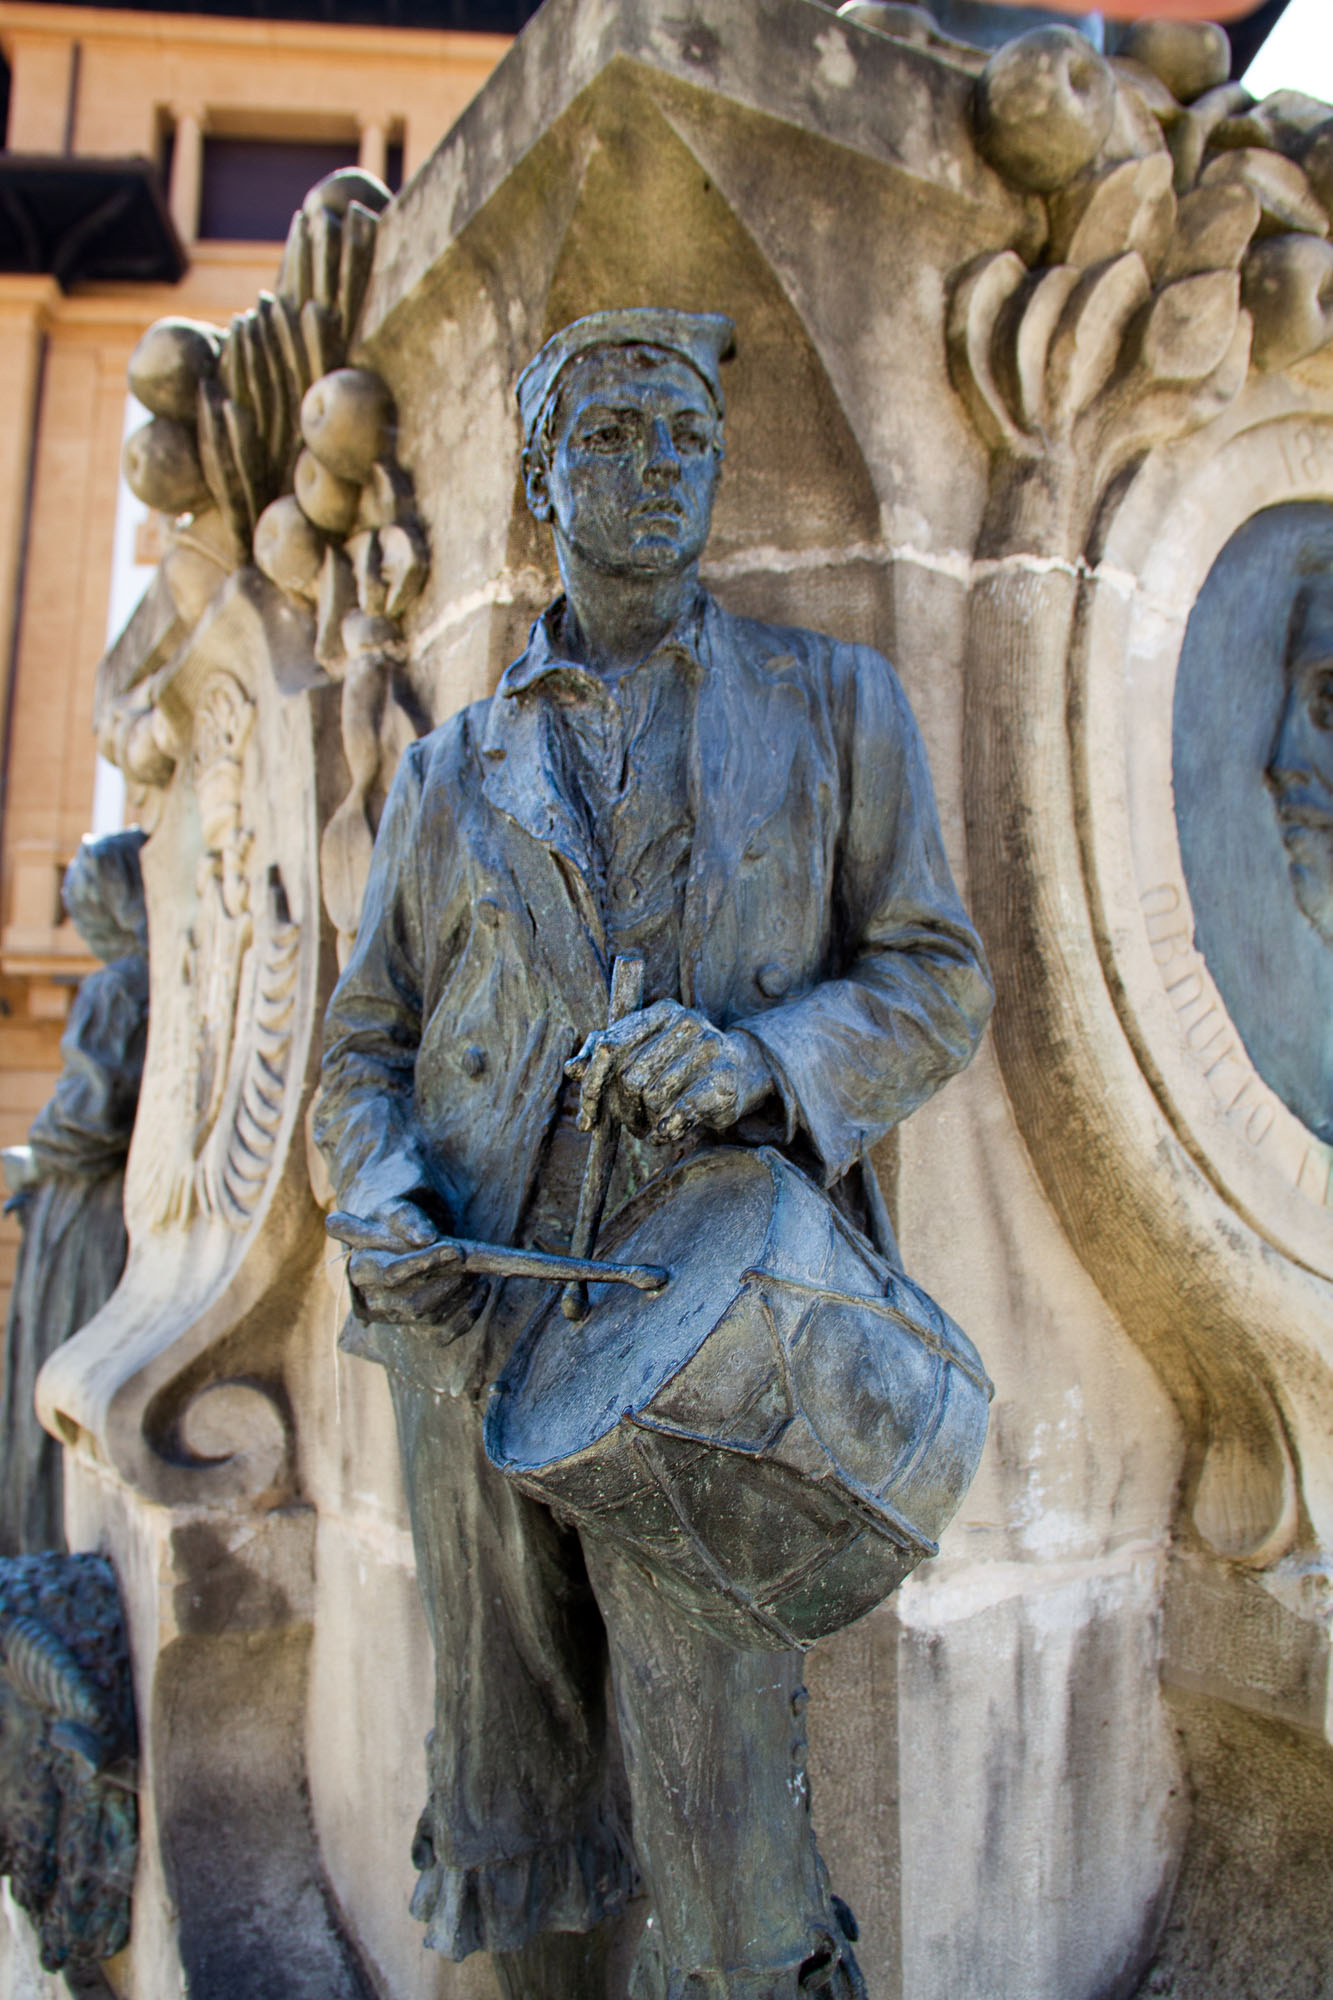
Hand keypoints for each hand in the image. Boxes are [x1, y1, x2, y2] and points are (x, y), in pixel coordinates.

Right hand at [326, 1199, 473, 1326]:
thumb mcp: (396, 1208)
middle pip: (414, 1302)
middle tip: (470, 1258)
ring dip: (461, 1293)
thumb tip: (425, 1236)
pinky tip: (481, 1289)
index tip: (457, 1250)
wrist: (403, 1239)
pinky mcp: (414, 1330)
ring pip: (431, 1316)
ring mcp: (394, 1317)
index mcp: (360, 1267)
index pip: (392, 1273)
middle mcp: (372, 1299)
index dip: (424, 1263)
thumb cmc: (397, 1221)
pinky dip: (469, 1313)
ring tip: (476, 1268)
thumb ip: (406, 1218)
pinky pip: (444, 1333)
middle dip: (449, 1281)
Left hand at [565, 1001, 772, 1143]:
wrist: (743, 1069)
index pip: (611, 1046)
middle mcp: (688, 1022)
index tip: (586, 1122)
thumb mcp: (644, 1051)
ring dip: (648, 1120)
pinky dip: (667, 1129)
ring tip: (655, 1122)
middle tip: (632, 1122)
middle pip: (630, 1076)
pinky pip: (680, 1112)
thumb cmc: (683, 1062)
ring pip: (653, 1096)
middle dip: (625, 1108)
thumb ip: (605, 1055)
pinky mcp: (724, 1081)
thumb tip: (572, 1069)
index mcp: (662, 1011)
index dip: (593, 1087)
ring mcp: (709, 1049)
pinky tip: (666, 1131)